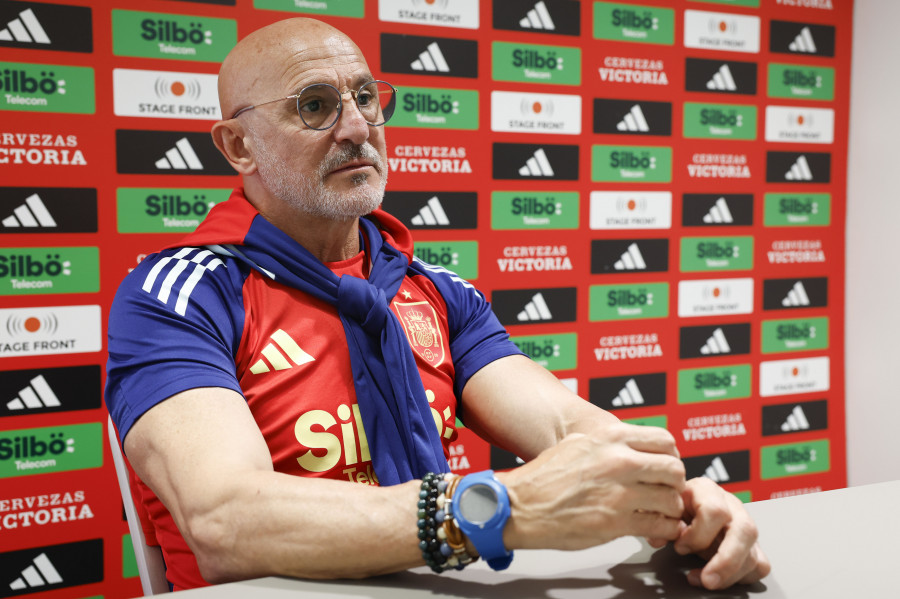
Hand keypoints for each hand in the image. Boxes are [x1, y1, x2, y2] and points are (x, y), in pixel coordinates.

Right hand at [500, 423, 686, 551]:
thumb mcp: (578, 444)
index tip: (664, 469)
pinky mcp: (617, 522)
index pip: (665, 440)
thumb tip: (635, 449)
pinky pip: (659, 525)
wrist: (519, 506)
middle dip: (673, 484)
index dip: (670, 457)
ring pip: (672, 499)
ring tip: (659, 514)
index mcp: (610, 437)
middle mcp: (619, 460)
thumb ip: (609, 444)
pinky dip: (662, 529)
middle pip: (674, 469)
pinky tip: (653, 529)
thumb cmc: (544, 478)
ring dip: (670, 510)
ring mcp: (619, 492)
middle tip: (665, 493)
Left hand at [649, 477, 770, 589]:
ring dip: (730, 574)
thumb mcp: (663, 509)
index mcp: (707, 490)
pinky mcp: (751, 544)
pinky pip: (759, 565)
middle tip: (708, 580)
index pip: (714, 511)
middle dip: (726, 561)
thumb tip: (658, 540)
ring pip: (753, 552)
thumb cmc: (674, 505)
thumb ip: (660, 523)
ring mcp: (744, 524)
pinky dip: (741, 577)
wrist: (684, 503)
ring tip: (705, 580)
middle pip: (745, 531)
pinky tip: (720, 578)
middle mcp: (731, 505)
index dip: (697, 535)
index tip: (680, 548)